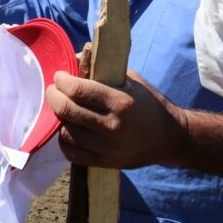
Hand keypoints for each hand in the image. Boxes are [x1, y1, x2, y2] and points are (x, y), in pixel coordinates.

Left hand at [46, 69, 185, 168]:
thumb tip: (74, 59)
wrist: (169, 137)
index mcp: (120, 101)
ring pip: (66, 133)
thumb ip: (103, 70)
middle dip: (53, 96)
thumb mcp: (131, 80)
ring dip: (59, 118)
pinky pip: (72, 153)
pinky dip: (65, 140)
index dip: (62, 81)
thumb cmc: (148, 103)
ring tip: (64, 109)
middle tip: (53, 90)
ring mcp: (108, 147)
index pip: (78, 90)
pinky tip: (69, 129)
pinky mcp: (105, 163)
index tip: (60, 77)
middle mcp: (113, 126)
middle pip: (67, 110)